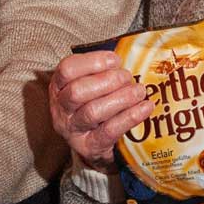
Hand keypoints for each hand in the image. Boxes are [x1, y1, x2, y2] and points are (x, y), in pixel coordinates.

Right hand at [50, 50, 151, 170]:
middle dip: (107, 81)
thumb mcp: (90, 86)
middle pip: (77, 91)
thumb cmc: (94, 105)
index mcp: (58, 87)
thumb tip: (130, 56)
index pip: (67, 69)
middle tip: (127, 77)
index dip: (92, 61)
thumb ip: (102, 71)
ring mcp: (73, 130)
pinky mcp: (89, 147)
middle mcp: (60, 109)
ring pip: (93, 112)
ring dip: (121, 98)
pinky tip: (145, 107)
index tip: (115, 60)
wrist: (93, 145)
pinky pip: (109, 131)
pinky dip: (130, 117)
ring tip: (139, 91)